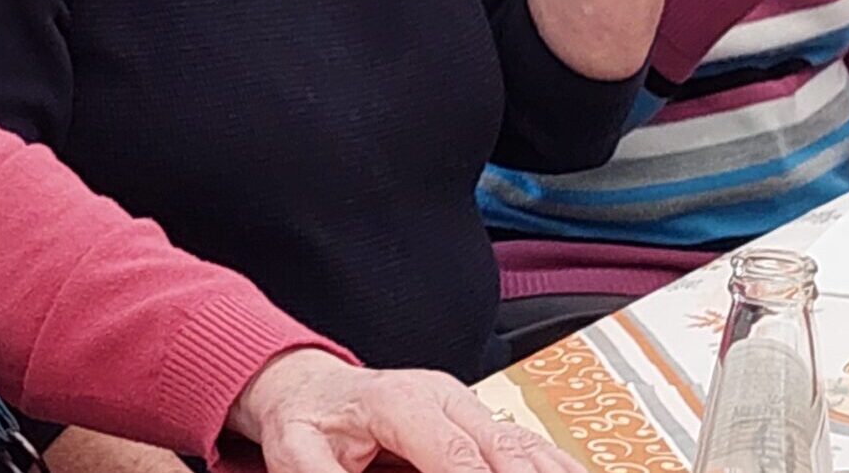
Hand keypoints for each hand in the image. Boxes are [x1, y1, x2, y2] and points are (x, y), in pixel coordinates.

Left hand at [228, 350, 580, 472]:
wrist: (310, 385)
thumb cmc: (305, 417)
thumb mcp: (295, 448)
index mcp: (399, 402)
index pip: (456, 456)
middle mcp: (442, 397)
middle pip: (503, 449)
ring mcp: (465, 404)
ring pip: (524, 443)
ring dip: (551, 471)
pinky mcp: (477, 419)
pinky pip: (526, 442)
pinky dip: (554, 463)